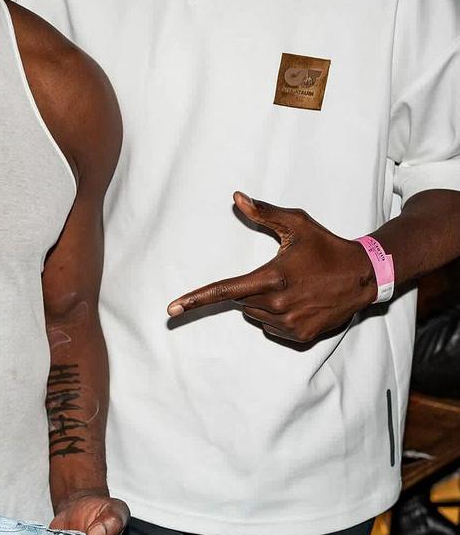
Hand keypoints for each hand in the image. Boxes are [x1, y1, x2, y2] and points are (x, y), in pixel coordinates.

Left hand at [167, 191, 377, 342]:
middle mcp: (277, 305)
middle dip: (251, 289)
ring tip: (293, 286)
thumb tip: (236, 198)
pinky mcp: (299, 336)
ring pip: (255, 315)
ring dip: (264, 303)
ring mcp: (288, 324)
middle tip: (279, 274)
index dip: (195, 299)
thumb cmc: (327, 246)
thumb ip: (264, 213)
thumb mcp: (297, 224)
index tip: (172, 308)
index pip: (224, 291)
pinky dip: (278, 316)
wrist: (363, 276)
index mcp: (271, 278)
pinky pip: (272, 328)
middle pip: (241, 301)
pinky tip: (300, 301)